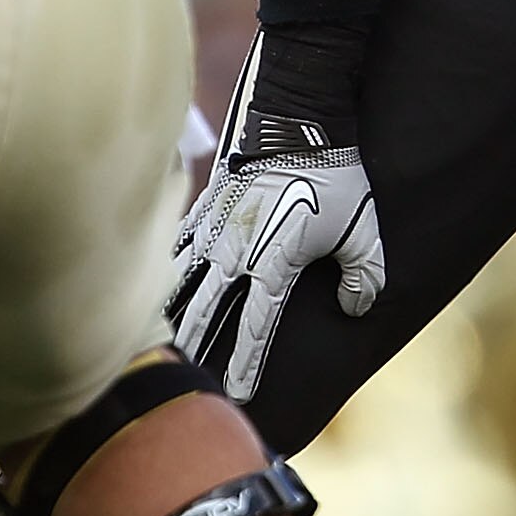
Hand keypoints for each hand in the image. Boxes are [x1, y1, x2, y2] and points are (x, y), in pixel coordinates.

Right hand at [167, 33, 383, 400]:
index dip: (244, 365)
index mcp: (273, 265)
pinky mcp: (205, 205)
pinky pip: (176, 247)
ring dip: (170, 317)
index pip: (254, 328)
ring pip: (182, 283)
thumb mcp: (364, 228)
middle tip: (184, 386)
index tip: (235, 397)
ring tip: (157, 348)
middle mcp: (235, 253)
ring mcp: (215, 228)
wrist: (299, 118)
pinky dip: (163, 273)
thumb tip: (355, 309)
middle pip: (205, 315)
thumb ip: (365, 275)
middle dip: (195, 352)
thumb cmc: (334, 175)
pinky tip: (150, 290)